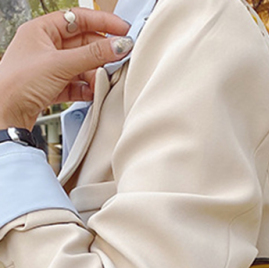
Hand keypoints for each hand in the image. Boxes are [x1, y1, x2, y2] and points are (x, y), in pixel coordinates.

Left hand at [0, 8, 131, 130]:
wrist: (5, 113)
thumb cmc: (18, 82)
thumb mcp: (60, 64)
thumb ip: (93, 55)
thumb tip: (118, 45)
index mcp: (41, 30)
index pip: (78, 18)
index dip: (102, 22)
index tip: (122, 30)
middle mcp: (45, 46)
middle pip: (82, 44)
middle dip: (101, 54)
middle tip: (120, 59)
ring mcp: (49, 68)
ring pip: (81, 66)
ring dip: (95, 74)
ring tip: (105, 81)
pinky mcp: (52, 87)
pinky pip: (76, 84)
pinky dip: (87, 88)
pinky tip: (94, 92)